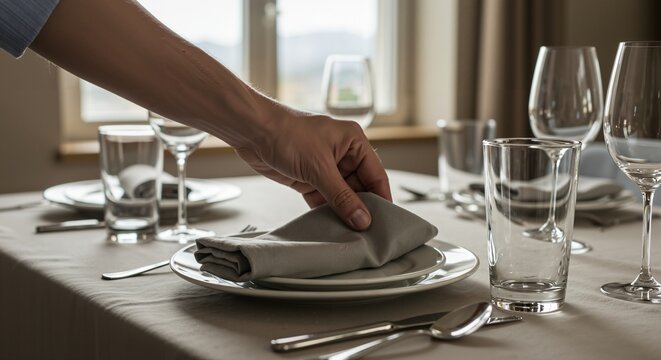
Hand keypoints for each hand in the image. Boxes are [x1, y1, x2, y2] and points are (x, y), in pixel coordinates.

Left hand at [235, 109, 390, 230]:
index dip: (381, 198)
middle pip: (360, 188)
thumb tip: (362, 219)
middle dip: (361, 209)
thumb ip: (342, 196)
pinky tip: (331, 227)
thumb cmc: (287, 135)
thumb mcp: (319, 168)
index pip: (376, 175)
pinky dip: (326, 212)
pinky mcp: (309, 179)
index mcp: (354, 142)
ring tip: (351, 235)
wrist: (252, 131)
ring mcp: (325, 168)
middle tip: (367, 234)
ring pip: (341, 196)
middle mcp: (343, 154)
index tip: (386, 222)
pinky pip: (324, 199)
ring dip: (343, 213)